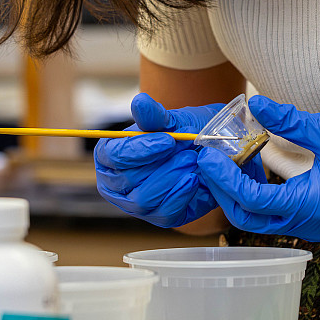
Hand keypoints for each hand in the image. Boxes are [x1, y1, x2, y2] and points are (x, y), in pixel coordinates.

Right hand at [94, 93, 262, 227]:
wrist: (210, 151)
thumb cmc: (182, 133)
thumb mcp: (171, 120)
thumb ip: (154, 115)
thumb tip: (140, 102)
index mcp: (109, 156)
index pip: (112, 155)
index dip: (139, 149)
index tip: (168, 140)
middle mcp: (115, 184)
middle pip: (128, 180)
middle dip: (162, 164)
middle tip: (189, 150)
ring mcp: (135, 204)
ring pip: (145, 199)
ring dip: (172, 178)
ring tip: (194, 160)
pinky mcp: (158, 217)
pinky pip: (165, 213)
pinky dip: (182, 195)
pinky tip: (195, 179)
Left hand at [196, 95, 319, 241]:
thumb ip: (289, 120)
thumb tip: (254, 104)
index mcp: (311, 206)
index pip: (253, 201)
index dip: (225, 179)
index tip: (209, 157)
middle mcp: (308, 223)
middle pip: (249, 217)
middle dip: (224, 190)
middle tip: (210, 158)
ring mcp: (311, 223)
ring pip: (260, 217)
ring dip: (239, 191)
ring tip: (227, 158)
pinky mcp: (314, 215)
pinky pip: (275, 211)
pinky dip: (257, 192)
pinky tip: (251, 164)